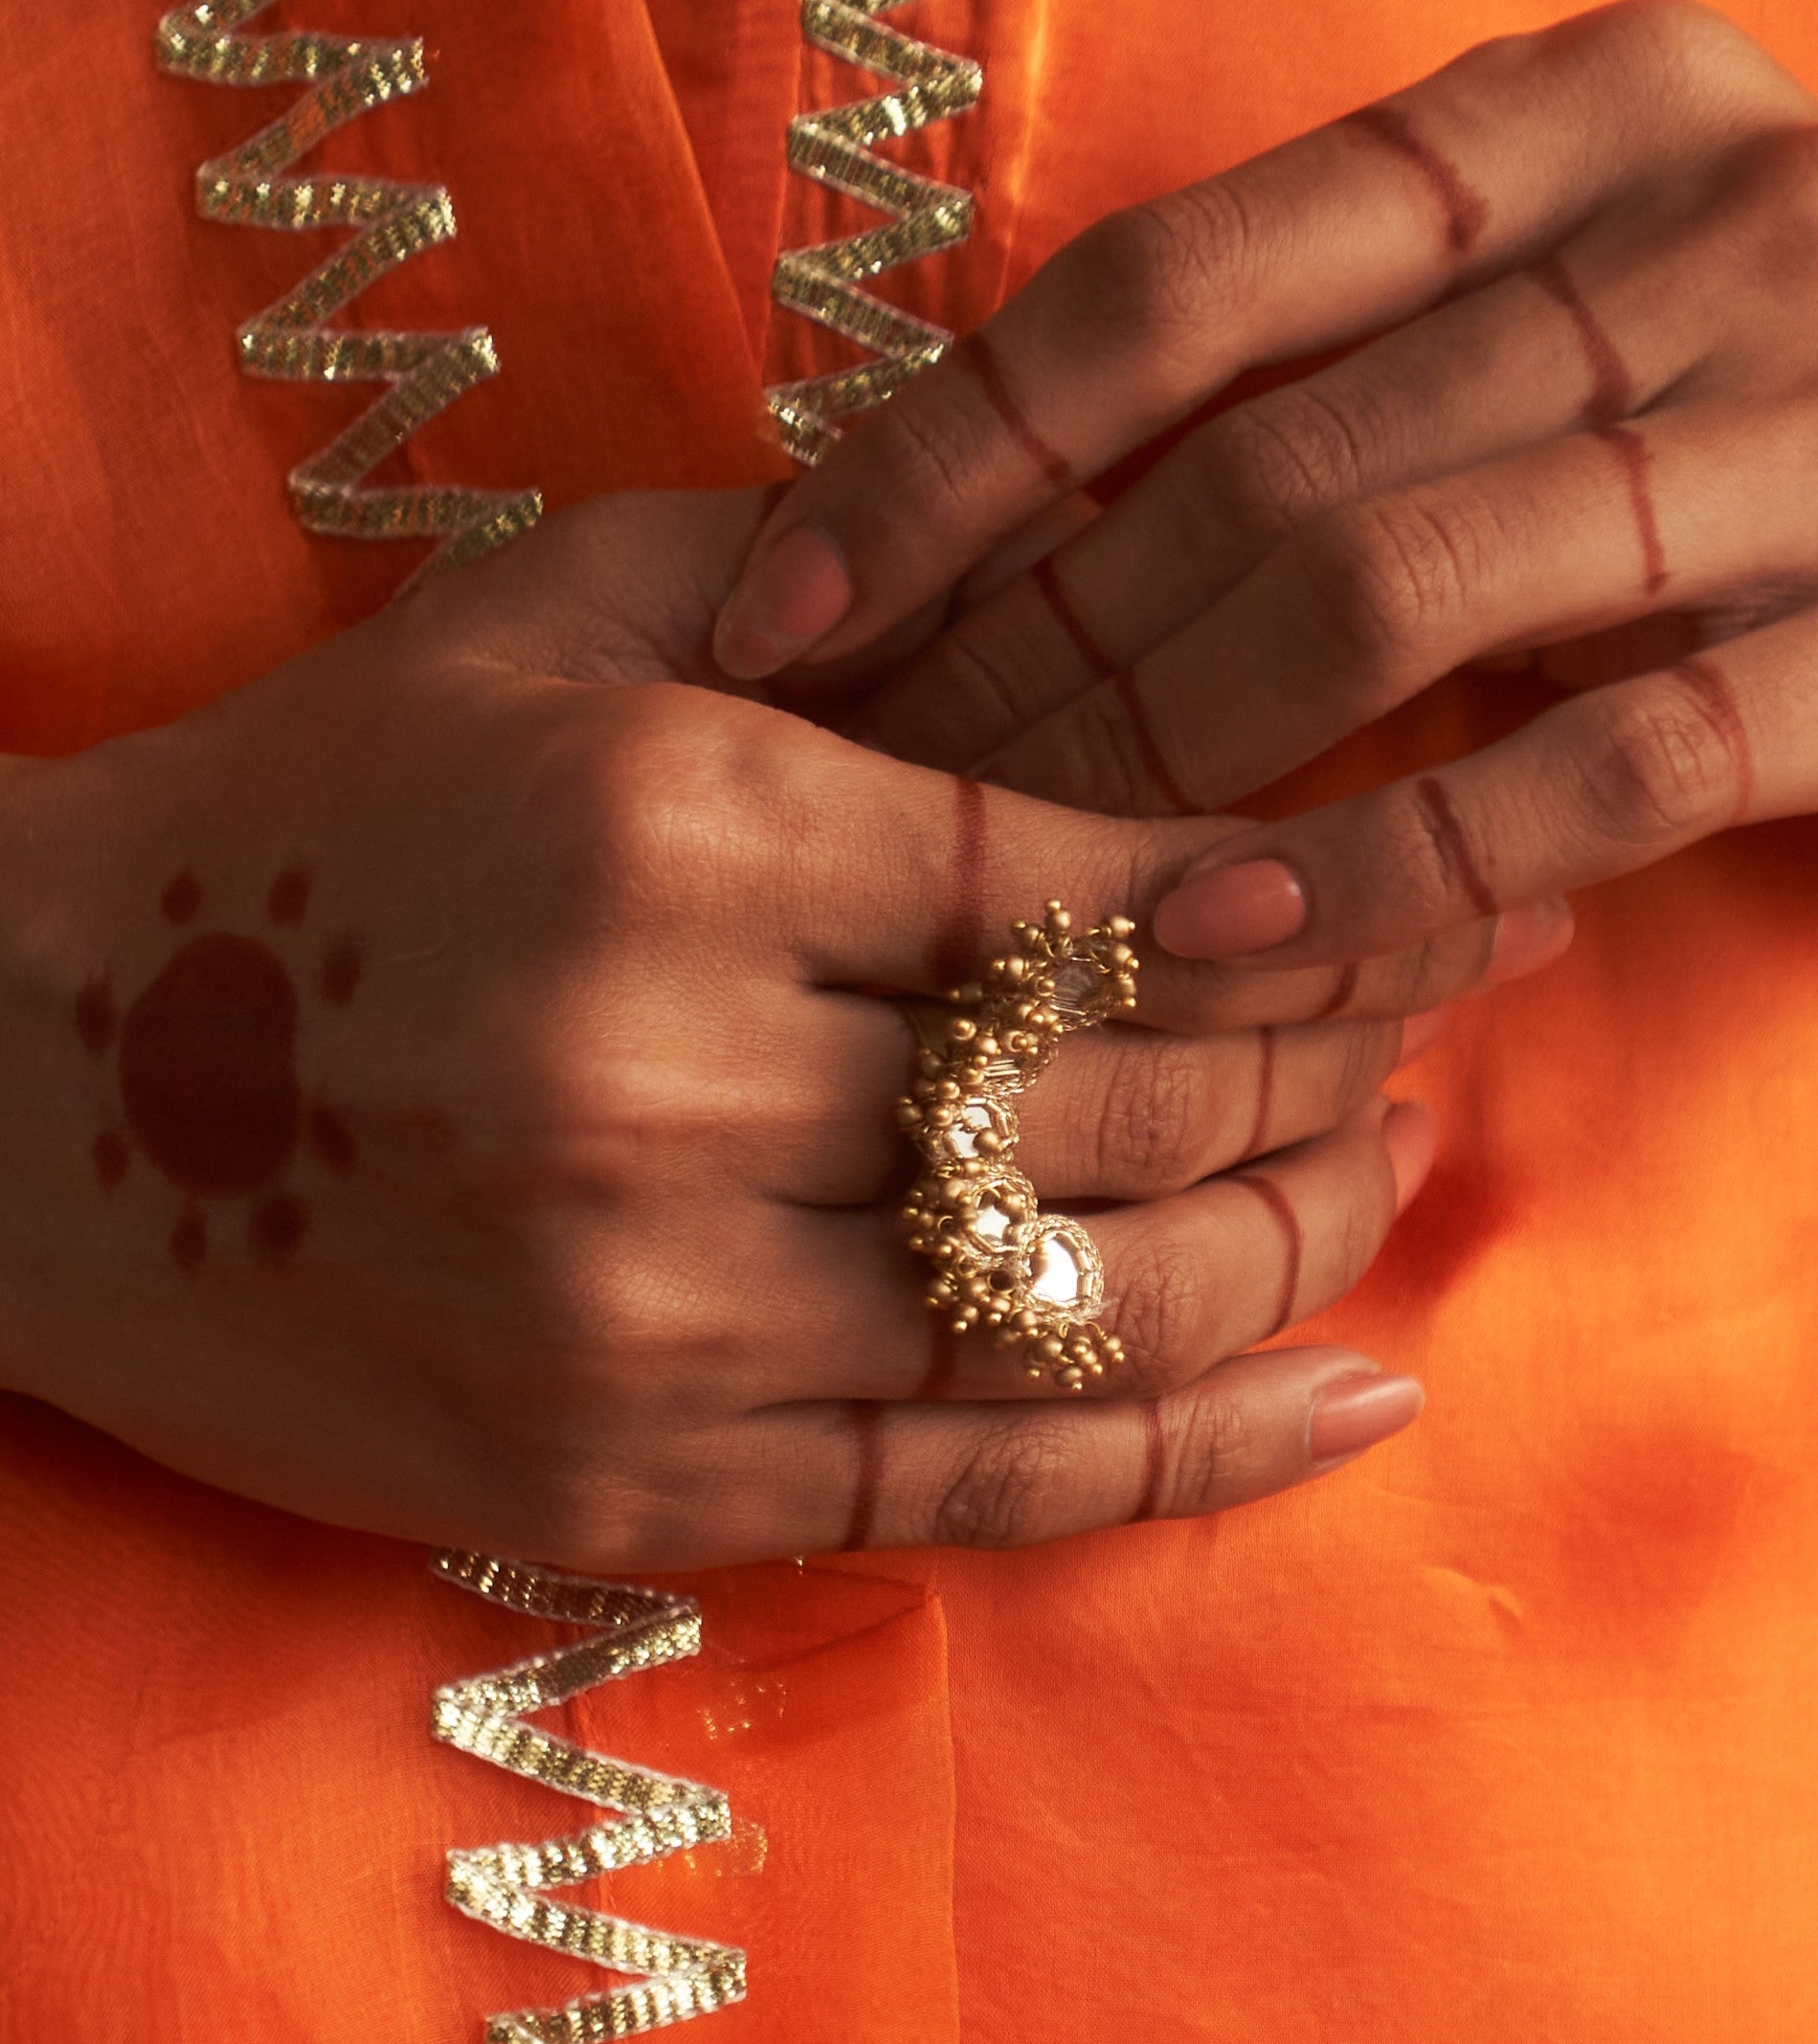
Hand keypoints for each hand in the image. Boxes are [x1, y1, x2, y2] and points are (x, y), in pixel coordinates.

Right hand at [0, 495, 1436, 1570]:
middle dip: (1338, 1064)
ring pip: (1089, 1305)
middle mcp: (671, 1082)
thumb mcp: (544, 613)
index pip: (1091, 885)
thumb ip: (828, 568)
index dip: (1309, 903)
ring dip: (1296, 1246)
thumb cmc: (321, 817)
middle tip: (1450, 1022)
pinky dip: (1195, 1458)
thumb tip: (1115, 555)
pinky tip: (1353, 1405)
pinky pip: (977, 1489)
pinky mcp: (624, 1484)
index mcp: (677, 830)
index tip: (1449, 888)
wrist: (24, 1079)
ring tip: (1383, 1176)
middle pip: (1125, 1096)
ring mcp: (648, 1315)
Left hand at [713, 0, 1817, 978]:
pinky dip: (1388, 864)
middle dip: (1027, 649)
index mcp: (1605, 102)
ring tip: (1013, 886)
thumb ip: (1364, 358)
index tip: (783, 604)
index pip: (1189, 268)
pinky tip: (1228, 943)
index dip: (954, 446)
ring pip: (1410, 585)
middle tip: (869, 802)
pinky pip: (1600, 763)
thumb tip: (989, 514)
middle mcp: (1734, 210)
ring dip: (1168, 759)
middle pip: (1273, 447)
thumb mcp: (1611, 313)